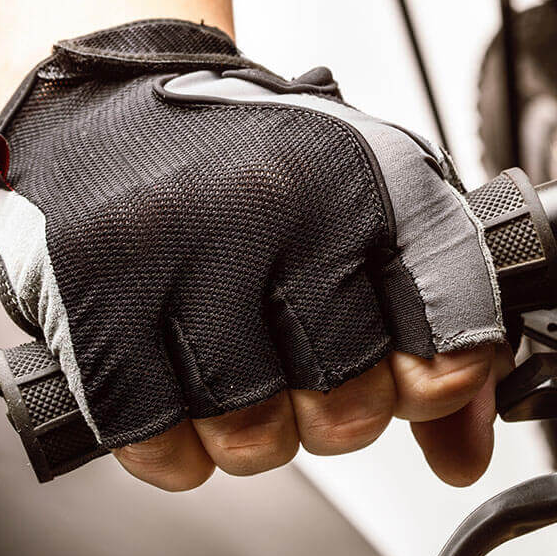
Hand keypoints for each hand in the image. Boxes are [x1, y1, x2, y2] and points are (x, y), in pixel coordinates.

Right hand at [0, 20, 506, 488]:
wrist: (111, 101)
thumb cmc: (247, 164)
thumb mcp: (367, 209)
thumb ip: (435, 330)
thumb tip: (461, 454)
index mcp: (364, 179)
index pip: (452, 334)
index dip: (438, 381)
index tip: (412, 372)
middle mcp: (276, 207)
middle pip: (348, 407)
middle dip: (337, 413)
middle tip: (309, 371)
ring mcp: (179, 251)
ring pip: (253, 437)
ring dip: (254, 434)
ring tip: (241, 377)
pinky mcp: (94, 294)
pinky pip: (160, 441)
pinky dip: (178, 447)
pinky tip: (181, 396)